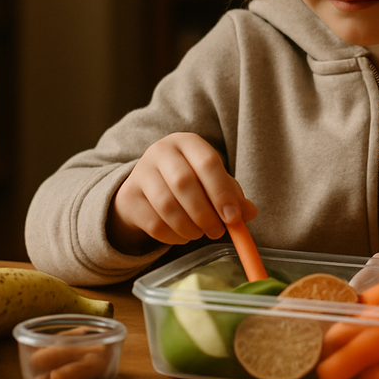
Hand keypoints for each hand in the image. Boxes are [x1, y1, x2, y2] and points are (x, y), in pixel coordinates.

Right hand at [107, 132, 256, 253]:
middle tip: (218, 231)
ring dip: (189, 227)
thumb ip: (232, 195)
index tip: (233, 217)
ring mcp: (141, 173)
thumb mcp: (212, 181)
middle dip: (205, 213)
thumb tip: (249, 213)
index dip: (222, 192)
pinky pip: (154, 223)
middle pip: (184, 183)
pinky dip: (173, 236)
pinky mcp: (129, 196)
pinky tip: (183, 235)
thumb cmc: (189, 181)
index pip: (208, 162)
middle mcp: (161, 151)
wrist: (147, 187)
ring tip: (201, 233)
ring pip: (167, 205)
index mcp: (188, 142)